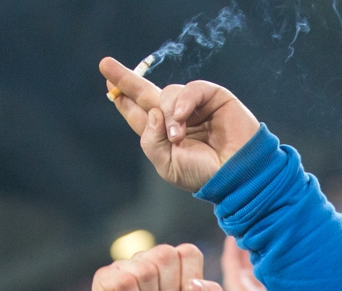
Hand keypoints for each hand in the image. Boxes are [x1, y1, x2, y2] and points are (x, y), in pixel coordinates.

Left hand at [100, 58, 260, 192]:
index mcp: (165, 135)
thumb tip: (152, 110)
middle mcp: (178, 117)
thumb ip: (151, 140)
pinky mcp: (214, 97)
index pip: (139, 112)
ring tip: (177, 136)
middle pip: (146, 93)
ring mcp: (195, 106)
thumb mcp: (167, 164)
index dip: (124, 100)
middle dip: (126, 79)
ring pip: (168, 93)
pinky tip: (182, 117)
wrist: (237, 175)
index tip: (109, 88)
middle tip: (105, 64)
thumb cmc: (204, 175)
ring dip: (169, 113)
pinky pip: (192, 89)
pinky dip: (184, 101)